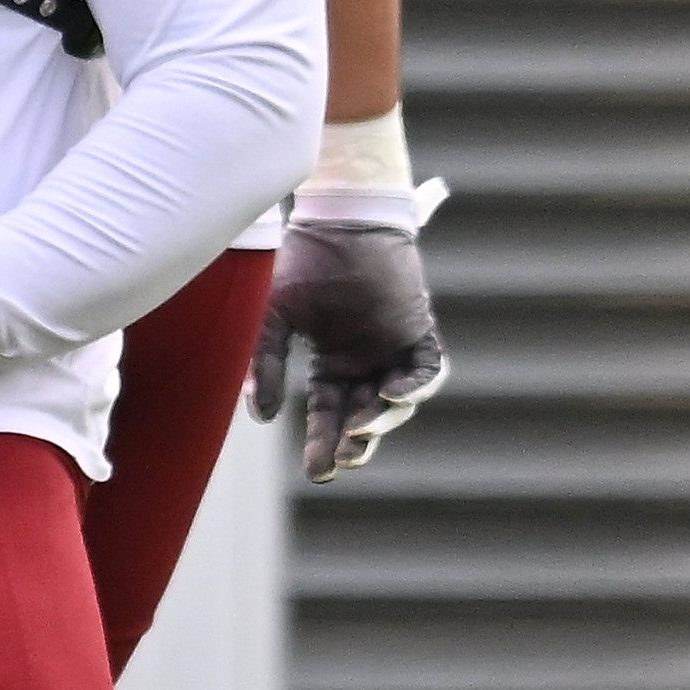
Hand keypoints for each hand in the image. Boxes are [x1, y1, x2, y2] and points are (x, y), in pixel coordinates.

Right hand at [250, 207, 446, 478]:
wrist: (338, 218)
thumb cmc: (302, 260)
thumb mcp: (273, 318)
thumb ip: (267, 363)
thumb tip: (263, 417)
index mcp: (331, 360)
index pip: (328, 412)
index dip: (323, 442)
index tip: (317, 472)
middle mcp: (365, 358)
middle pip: (364, 414)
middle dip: (354, 443)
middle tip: (341, 463)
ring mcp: (393, 344)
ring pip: (396, 398)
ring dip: (382, 419)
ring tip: (361, 431)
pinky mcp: (416, 327)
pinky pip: (426, 367)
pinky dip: (415, 386)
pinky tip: (392, 394)